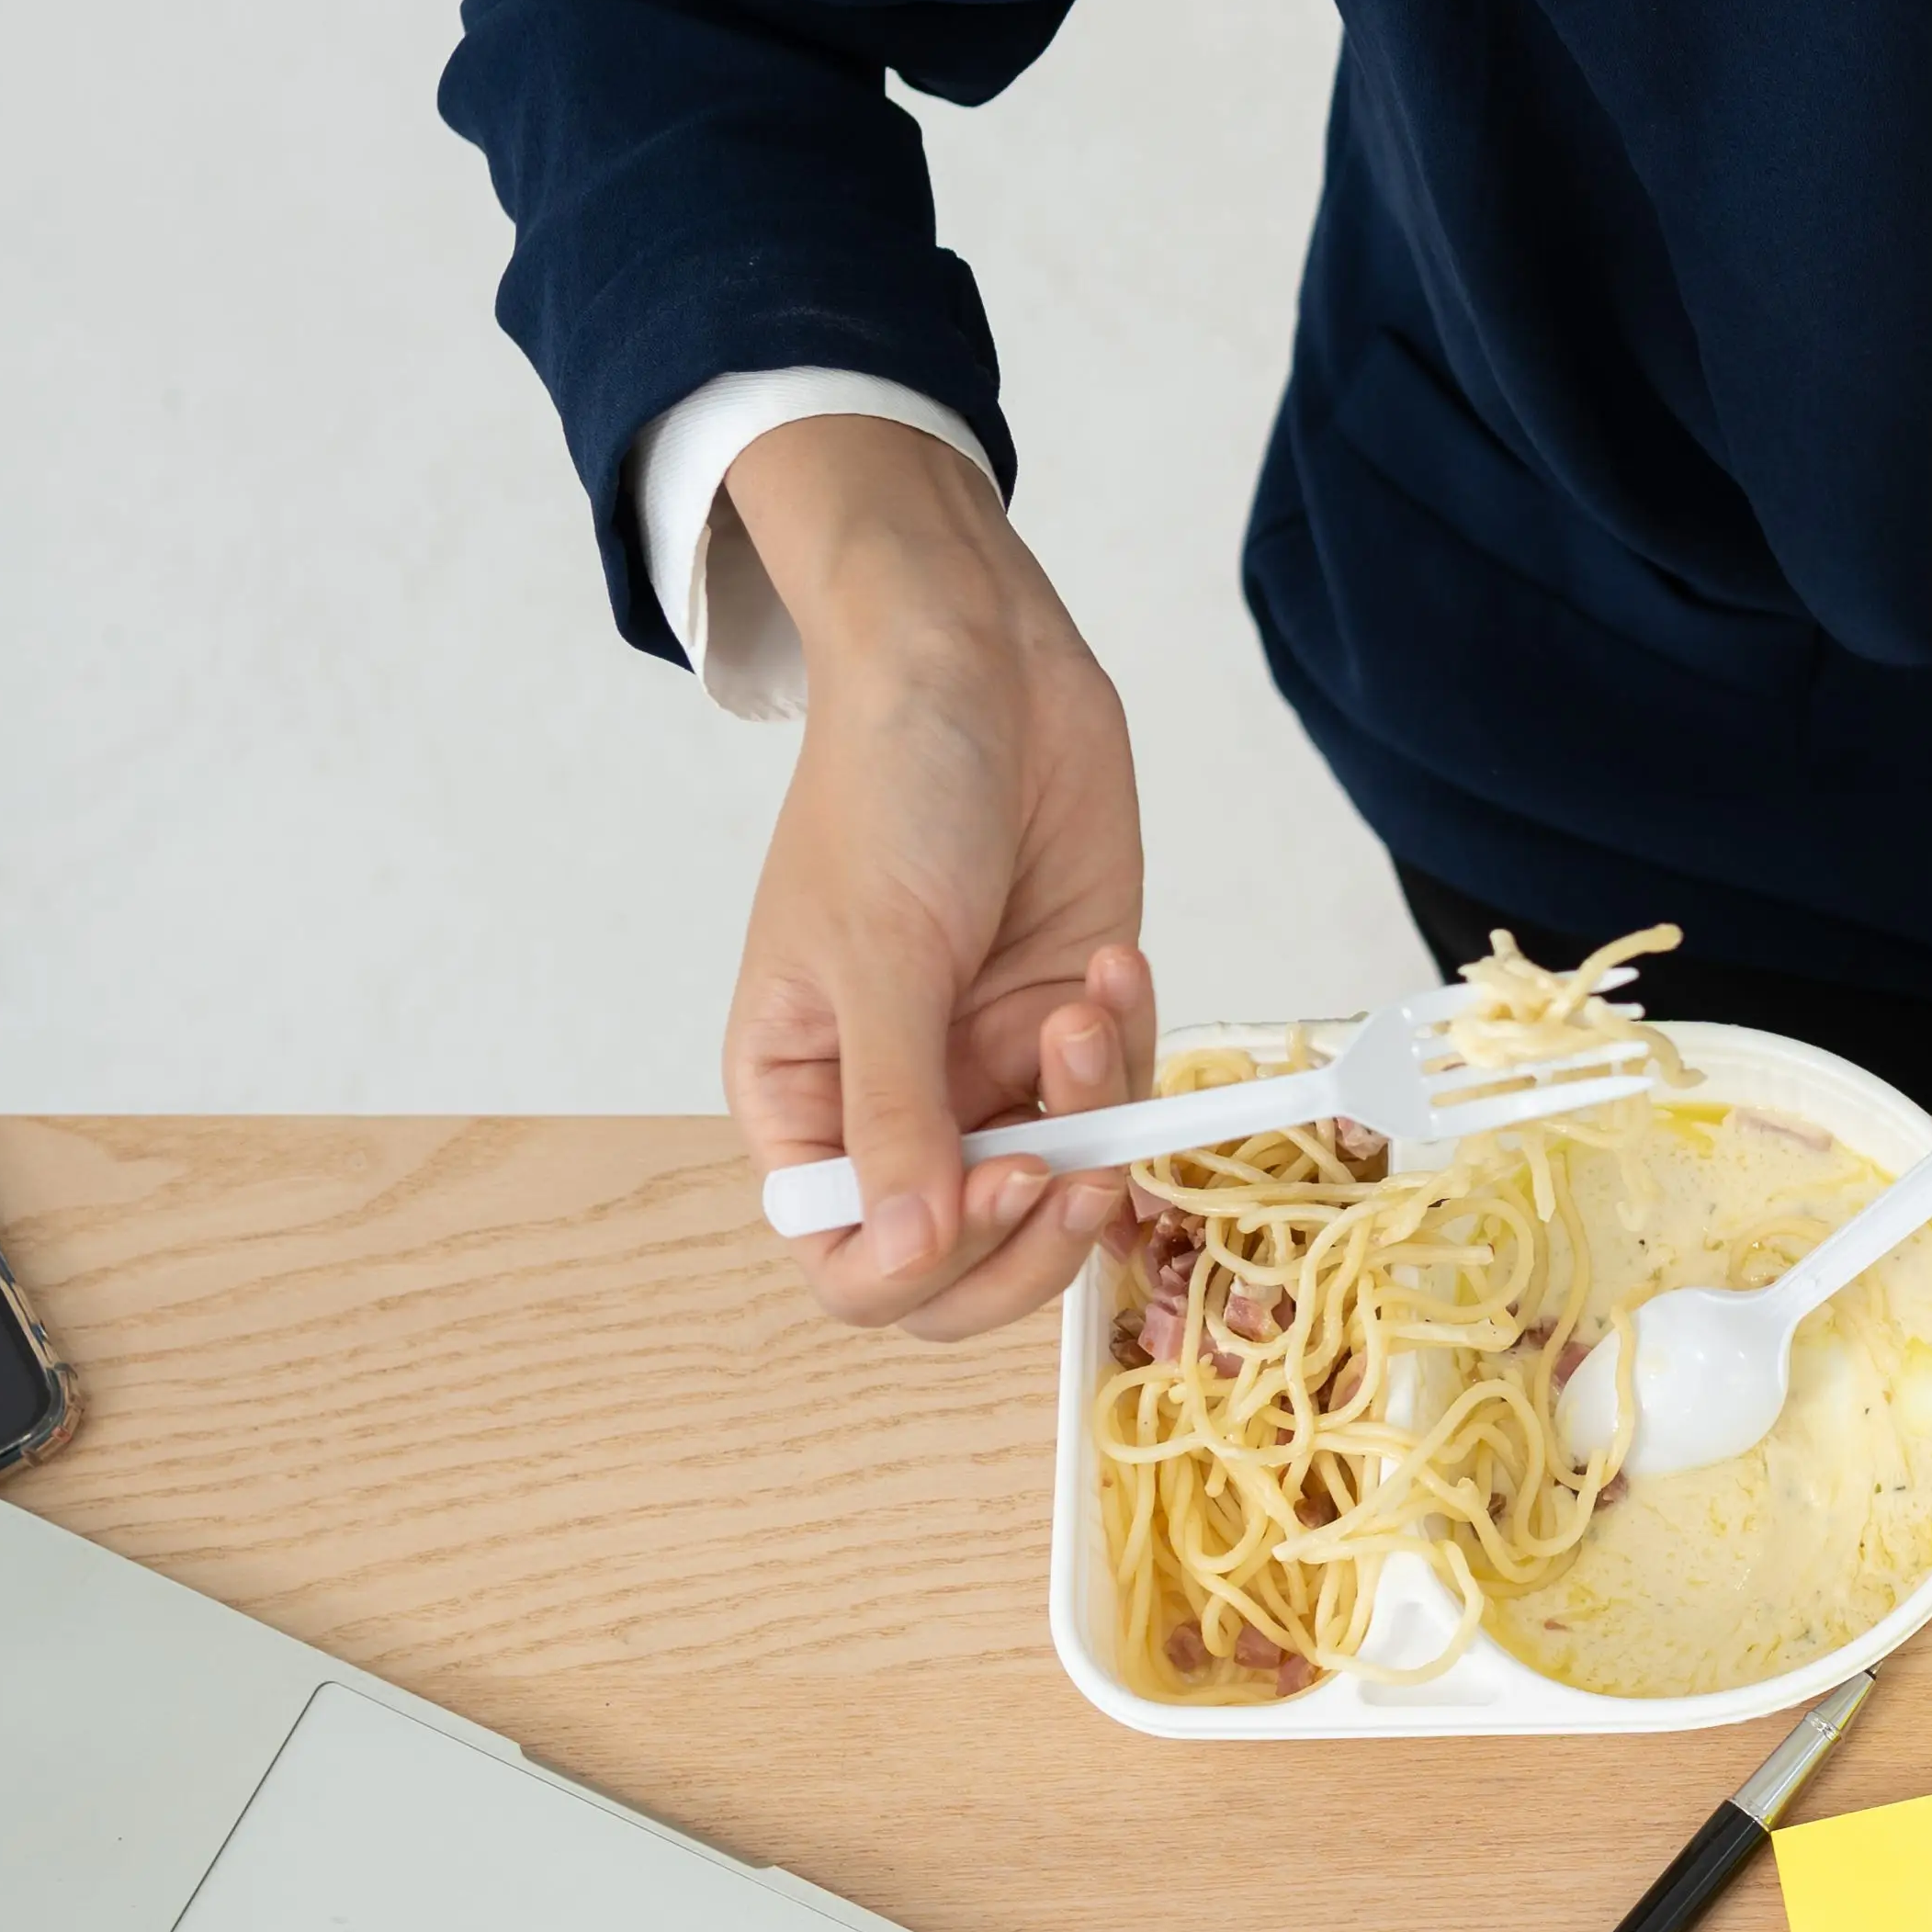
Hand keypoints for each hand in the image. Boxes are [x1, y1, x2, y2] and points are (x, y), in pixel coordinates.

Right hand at [716, 410, 1157, 1338]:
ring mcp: (990, 1069)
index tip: (1000, 1186)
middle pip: (965, 1257)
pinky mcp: (1071, 1024)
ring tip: (1087, 1010)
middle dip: (1034, 1232)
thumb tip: (907, 1251)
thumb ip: (894, 1115)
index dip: (928, 1265)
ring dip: (1095, 1112)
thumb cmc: (886, 788)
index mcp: (802, 1099)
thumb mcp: (880, 957)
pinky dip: (1129, 1044)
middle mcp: (894, 1104)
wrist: (976, 666)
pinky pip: (1122, 1095)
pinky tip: (1111, 962)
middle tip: (1084, 1176)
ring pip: (1061, 1182)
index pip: (849, 1260)